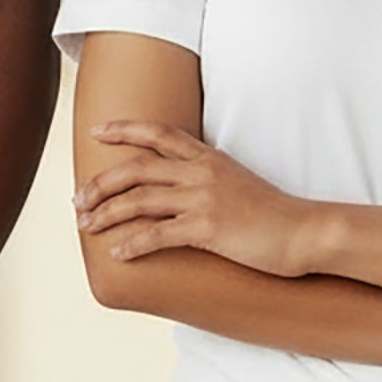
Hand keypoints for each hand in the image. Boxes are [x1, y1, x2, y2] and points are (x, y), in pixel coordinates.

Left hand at [75, 121, 316, 276]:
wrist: (303, 232)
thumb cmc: (271, 212)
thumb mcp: (235, 180)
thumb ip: (205, 175)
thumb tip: (177, 185)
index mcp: (207, 157)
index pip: (158, 133)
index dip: (124, 129)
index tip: (97, 131)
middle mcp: (201, 172)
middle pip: (136, 168)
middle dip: (100, 183)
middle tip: (77, 199)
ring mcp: (203, 199)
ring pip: (139, 200)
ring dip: (106, 213)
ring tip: (86, 225)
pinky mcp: (207, 229)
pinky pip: (157, 235)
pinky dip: (132, 243)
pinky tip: (117, 253)